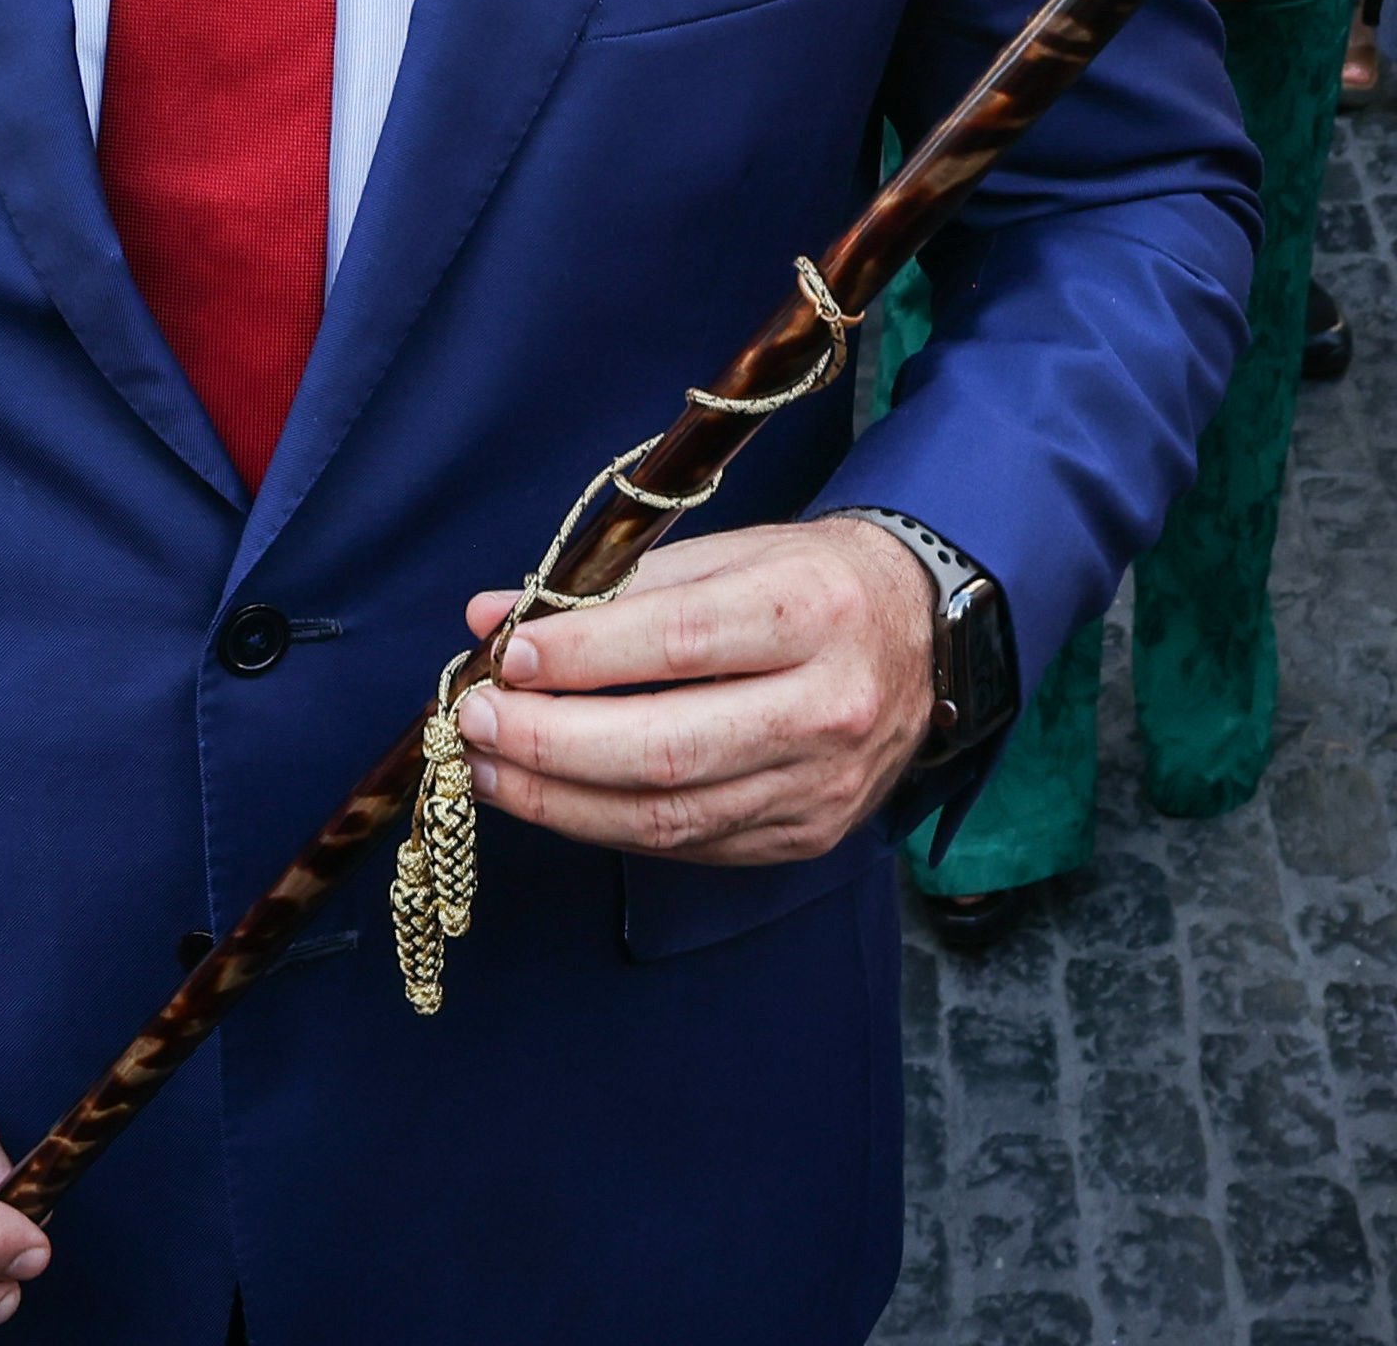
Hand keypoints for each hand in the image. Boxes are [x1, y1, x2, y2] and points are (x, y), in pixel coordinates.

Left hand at [450, 515, 933, 866]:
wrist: (923, 638)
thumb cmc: (810, 581)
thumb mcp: (724, 553)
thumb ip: (609, 588)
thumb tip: (489, 619)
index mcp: (813, 610)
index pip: (679, 643)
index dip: (582, 657)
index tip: (505, 654)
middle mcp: (828, 705)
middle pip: (668, 748)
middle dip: (550, 743)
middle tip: (473, 723)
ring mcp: (820, 784)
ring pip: (669, 815)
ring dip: (558, 800)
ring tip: (489, 769)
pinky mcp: (806, 834)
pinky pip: (689, 844)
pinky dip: (607, 823)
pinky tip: (556, 797)